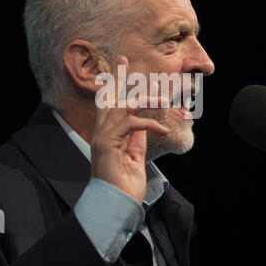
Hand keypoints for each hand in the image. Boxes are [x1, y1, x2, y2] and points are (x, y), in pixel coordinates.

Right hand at [91, 56, 168, 203]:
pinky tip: (163, 127)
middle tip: (122, 58)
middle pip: (109, 98)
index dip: (114, 85)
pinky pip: (130, 124)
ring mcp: (102, 138)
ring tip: (164, 97)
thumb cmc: (124, 187)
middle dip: (117, 77)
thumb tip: (144, 123)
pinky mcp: (107, 144)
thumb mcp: (135, 157)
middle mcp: (101, 133)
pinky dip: (148, 122)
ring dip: (144, 98)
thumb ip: (136, 139)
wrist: (116, 207)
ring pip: (122, 106)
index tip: (121, 67)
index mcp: (108, 136)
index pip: (110, 105)